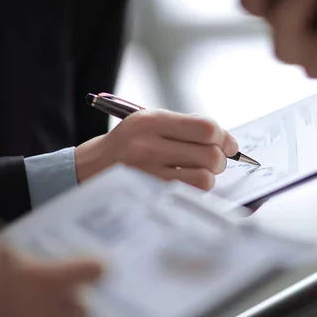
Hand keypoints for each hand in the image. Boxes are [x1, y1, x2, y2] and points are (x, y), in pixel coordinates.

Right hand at [75, 110, 238, 190]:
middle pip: (210, 155)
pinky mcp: (148, 195)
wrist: (87, 168)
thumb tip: (226, 141)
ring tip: (198, 173)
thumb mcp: (149, 123)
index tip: (228, 145)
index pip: (206, 128)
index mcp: (151, 121)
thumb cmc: (128, 144)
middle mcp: (148, 145)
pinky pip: (189, 195)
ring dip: (209, 178)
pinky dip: (194, 190)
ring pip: (205, 179)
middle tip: (214, 161)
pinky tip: (185, 184)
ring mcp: (147, 173)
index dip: (224, 138)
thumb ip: (185, 127)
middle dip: (220, 160)